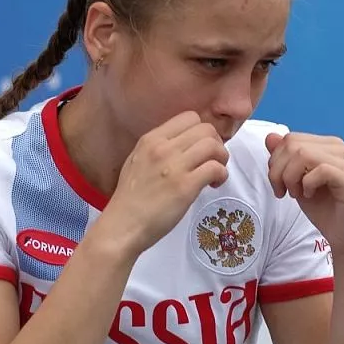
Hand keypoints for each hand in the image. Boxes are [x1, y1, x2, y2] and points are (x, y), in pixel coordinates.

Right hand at [86, 111, 228, 259]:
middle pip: (206, 129)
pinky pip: (216, 168)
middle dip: (216, 143)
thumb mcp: (137, 161)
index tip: (201, 148)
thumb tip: (185, 145)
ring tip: (215, 174)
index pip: (189, 117)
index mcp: (151, 139)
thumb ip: (159, 149)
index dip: (202, 131)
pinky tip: (213, 184)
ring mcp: (174, 166)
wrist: (122, 226)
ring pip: (213, 145)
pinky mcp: (185, 186)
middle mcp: (163, 148)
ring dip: (221, 158)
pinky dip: (221, 175)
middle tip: (212, 161)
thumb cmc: (131, 199)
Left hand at [265, 132, 343, 261]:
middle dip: (279, 171)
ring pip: (303, 154)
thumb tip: (270, 137)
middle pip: (293, 145)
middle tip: (284, 192)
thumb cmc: (323, 208)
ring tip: (296, 194)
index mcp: (326, 145)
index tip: (278, 184)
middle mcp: (338, 148)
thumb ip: (284, 159)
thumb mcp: (295, 181)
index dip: (275, 161)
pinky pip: (320, 170)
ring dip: (291, 178)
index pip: (290, 139)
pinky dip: (307, 184)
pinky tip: (310, 195)